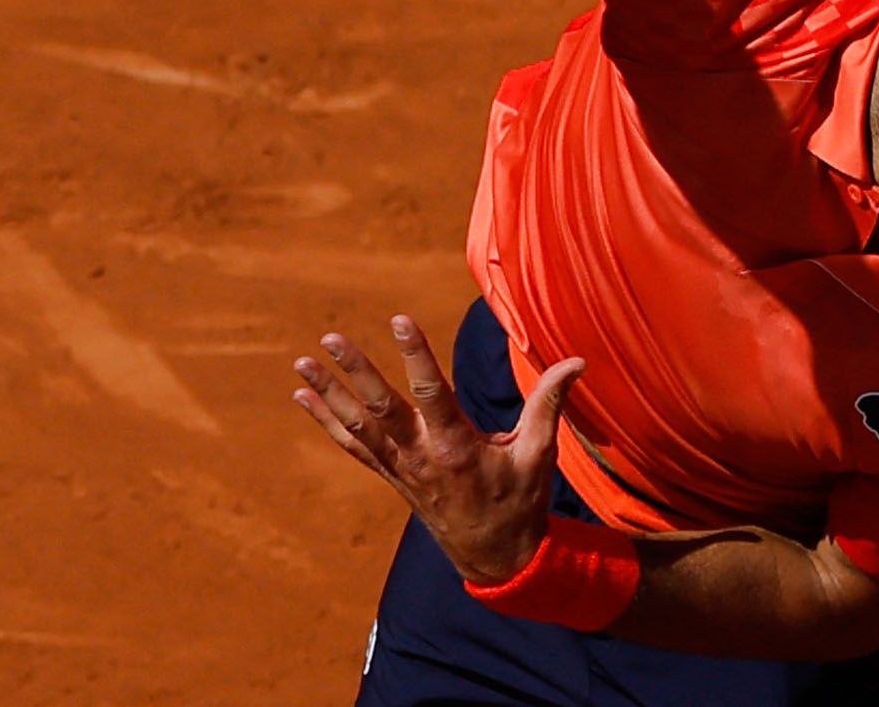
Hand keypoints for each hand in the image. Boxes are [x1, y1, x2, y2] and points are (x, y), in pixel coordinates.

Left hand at [291, 315, 584, 584]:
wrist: (495, 559)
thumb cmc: (520, 502)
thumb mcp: (539, 455)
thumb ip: (549, 403)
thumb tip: (578, 361)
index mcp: (457, 447)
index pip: (432, 393)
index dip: (416, 355)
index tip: (400, 320)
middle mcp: (421, 456)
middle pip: (381, 408)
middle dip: (355, 372)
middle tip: (330, 338)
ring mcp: (401, 468)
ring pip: (357, 426)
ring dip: (328, 393)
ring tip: (301, 363)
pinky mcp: (391, 476)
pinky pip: (352, 446)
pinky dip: (326, 422)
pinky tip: (303, 397)